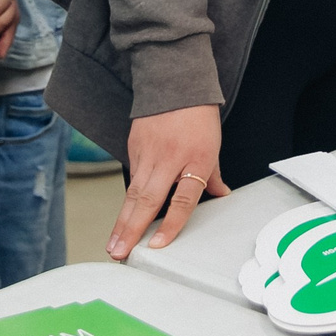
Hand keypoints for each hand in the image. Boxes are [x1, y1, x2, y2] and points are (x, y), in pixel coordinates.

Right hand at [111, 105, 228, 256]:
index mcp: (197, 159)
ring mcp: (149, 152)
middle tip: (120, 254)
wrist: (175, 82)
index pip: (183, 199)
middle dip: (132, 230)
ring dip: (122, 221)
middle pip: (149, 200)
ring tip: (113, 245)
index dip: (171, 224)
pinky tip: (121, 220)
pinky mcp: (134, 147)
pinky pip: (132, 177)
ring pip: (133, 193)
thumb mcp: (214, 145)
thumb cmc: (199, 115)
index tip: (157, 244)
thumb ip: (214, 174)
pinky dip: (127, 200)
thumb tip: (221, 195)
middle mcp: (171, 158)